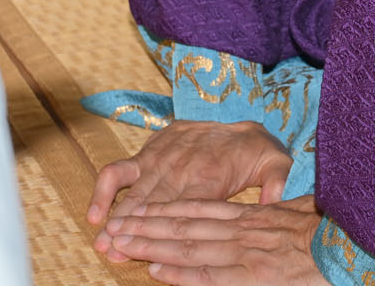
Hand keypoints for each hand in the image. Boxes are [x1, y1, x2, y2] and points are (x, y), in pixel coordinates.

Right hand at [88, 121, 294, 257]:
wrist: (236, 125)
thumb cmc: (255, 154)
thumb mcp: (276, 164)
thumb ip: (278, 182)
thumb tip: (276, 201)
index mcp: (210, 176)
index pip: (184, 207)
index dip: (164, 229)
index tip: (148, 248)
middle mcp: (180, 168)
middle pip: (153, 204)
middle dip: (132, 228)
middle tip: (113, 250)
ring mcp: (160, 159)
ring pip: (134, 192)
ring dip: (117, 217)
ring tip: (102, 241)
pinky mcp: (148, 152)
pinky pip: (119, 170)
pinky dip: (104, 191)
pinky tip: (95, 213)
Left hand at [104, 197, 328, 285]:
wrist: (356, 249)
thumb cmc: (332, 234)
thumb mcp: (300, 211)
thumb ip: (273, 208)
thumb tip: (263, 207)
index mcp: (253, 216)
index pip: (198, 210)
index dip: (164, 210)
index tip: (138, 210)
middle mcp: (243, 231)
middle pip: (184, 227)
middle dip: (146, 227)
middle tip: (113, 229)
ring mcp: (246, 254)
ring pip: (189, 247)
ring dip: (151, 246)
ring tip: (121, 244)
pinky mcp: (254, 277)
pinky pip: (210, 275)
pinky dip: (180, 272)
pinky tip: (155, 270)